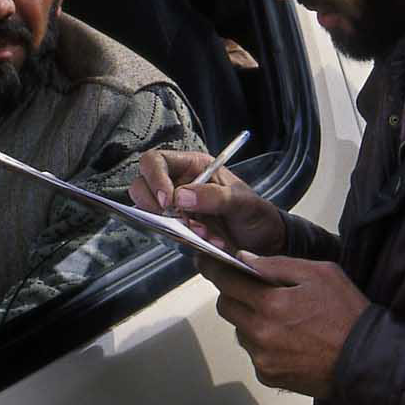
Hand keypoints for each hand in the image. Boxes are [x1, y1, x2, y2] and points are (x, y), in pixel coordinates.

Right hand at [132, 149, 286, 255]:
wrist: (263, 243)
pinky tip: (202, 241)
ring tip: (201, 232)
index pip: (157, 161)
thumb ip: (215, 196)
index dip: (155, 177)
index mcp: (194, 166)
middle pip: (142, 185)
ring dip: (168, 224)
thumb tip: (181, 196)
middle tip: (175, 218)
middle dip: (154, 203)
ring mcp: (175, 208)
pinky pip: (162, 232)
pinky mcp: (175, 229)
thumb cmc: (255, 214)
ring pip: (149, 211)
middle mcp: (179, 184)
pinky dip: (177, 239)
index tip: (168, 200)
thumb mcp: (243, 202)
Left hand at [199, 253, 368, 398]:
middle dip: (234, 294)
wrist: (366, 360)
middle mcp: (260, 334)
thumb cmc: (347, 312)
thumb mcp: (320, 273)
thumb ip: (278, 265)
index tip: (206, 261)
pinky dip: (263, 343)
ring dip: (249, 320)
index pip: (228, 283)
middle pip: (226, 308)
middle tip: (254, 289)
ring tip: (280, 317)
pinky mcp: (269, 377)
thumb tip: (244, 259)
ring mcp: (262, 359)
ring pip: (240, 331)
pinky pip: (254, 354)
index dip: (215, 270)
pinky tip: (288, 339)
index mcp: (271, 304)